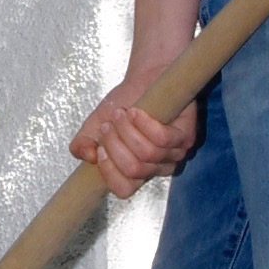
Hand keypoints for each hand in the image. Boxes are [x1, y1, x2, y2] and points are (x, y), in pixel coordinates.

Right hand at [71, 67, 197, 196]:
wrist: (146, 78)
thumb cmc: (124, 104)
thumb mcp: (95, 124)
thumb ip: (82, 143)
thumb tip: (88, 156)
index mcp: (135, 172)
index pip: (124, 190)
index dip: (109, 172)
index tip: (99, 149)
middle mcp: (156, 168)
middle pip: (133, 170)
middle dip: (114, 145)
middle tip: (108, 125)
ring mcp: (173, 154)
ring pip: (146, 154)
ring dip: (127, 131)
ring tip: (120, 114)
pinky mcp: (185, 136)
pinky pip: (163, 139)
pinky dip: (145, 124)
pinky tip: (136, 112)